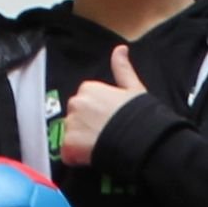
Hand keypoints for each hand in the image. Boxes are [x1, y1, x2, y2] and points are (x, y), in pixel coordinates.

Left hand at [58, 46, 148, 165]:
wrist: (140, 140)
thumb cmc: (139, 115)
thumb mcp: (133, 89)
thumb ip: (123, 69)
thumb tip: (120, 49)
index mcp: (88, 88)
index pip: (85, 101)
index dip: (97, 113)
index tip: (109, 121)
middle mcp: (75, 103)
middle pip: (75, 117)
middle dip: (86, 126)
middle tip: (105, 134)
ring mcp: (71, 125)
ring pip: (70, 135)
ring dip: (81, 142)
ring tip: (101, 146)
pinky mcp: (68, 146)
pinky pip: (68, 153)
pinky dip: (77, 157)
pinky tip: (93, 156)